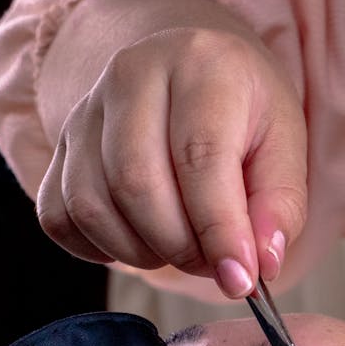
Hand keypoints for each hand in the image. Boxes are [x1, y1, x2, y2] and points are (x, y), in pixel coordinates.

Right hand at [36, 27, 306, 297]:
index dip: (219, 229)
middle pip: (136, 184)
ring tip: (183, 248)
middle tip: (214, 263)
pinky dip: (99, 249)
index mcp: (200, 66)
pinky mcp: (59, 146)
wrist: (192, 72)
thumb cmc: (245, 112)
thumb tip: (260, 264)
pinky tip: (139, 242)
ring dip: (141, 253)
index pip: (199, 156)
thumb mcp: (285, 145)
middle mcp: (131, 76)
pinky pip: (59, 217)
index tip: (240, 279)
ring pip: (92, 206)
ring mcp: (85, 110)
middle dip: (181, 246)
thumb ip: (279, 206)